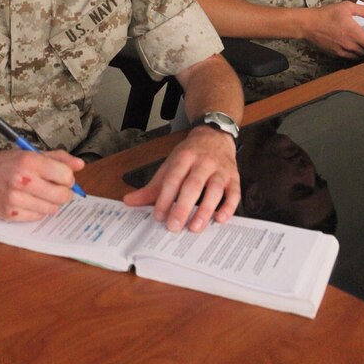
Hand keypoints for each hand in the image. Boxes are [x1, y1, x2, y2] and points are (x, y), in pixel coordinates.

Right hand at [0, 148, 84, 221]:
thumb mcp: (30, 154)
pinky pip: (37, 217)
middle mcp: (22, 180)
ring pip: (51, 209)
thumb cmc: (3, 164)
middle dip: (63, 193)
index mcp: (29, 161)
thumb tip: (79, 165)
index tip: (62, 177)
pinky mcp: (10, 214)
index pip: (66, 176)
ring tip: (39, 194)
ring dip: (50, 203)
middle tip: (55, 188)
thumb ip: (57, 158)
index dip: (67, 178)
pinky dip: (36, 211)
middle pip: (62, 196)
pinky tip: (28, 201)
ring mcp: (15, 199)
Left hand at [122, 126, 239, 232]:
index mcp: (184, 157)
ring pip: (214, 190)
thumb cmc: (190, 154)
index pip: (173, 179)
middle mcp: (203, 162)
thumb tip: (130, 201)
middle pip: (193, 185)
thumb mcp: (169, 165)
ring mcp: (220, 170)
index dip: (165, 198)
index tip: (158, 216)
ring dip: (205, 210)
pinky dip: (228, 208)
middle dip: (183, 207)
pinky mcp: (234, 178)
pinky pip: (234, 193)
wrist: (214, 135)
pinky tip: (220, 220)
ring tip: (194, 227)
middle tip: (174, 226)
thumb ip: (152, 187)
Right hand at [303, 1, 363, 58]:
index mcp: (354, 34)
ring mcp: (341, 52)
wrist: (306, 25)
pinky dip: (356, 55)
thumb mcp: (347, 6)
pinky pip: (349, 57)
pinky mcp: (335, 54)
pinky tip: (356, 49)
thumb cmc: (326, 14)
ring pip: (359, 57)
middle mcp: (349, 46)